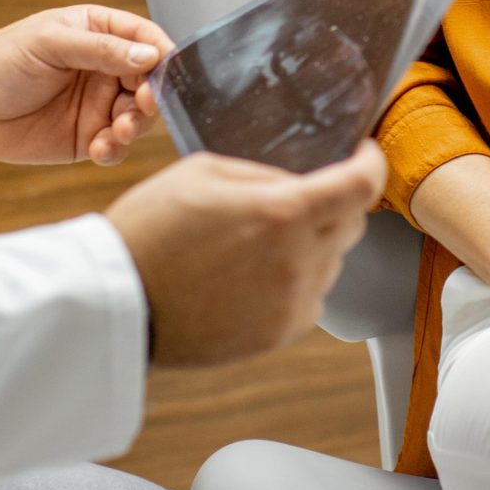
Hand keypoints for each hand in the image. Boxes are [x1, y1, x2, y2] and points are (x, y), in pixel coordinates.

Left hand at [0, 5, 171, 165]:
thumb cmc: (0, 63)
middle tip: (142, 106)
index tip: (169, 72)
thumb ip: (100, 50)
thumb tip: (149, 57)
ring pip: (140, 116)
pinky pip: (117, 146)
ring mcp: (98, 104)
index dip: (162, 55)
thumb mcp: (49, 44)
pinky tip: (99, 149)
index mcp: (98, 32)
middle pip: (150, 80)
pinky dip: (116, 149)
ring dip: (136, 125)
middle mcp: (104, 67)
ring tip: (118, 132)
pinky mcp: (88, 137)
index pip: (144, 39)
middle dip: (152, 96)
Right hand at [107, 143, 384, 366]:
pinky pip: (308, 299)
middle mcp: (298, 261)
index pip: (362, 185)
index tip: (365, 155)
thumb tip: (298, 183)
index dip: (372, 164)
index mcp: (283, 213)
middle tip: (295, 199)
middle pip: (351, 225)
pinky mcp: (278, 334)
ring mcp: (291, 302)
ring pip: (329, 263)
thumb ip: (263, 174)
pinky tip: (248, 277)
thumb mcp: (202, 172)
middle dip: (334, 205)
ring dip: (309, 246)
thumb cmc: (150, 229)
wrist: (117, 302)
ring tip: (252, 245)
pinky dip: (292, 283)